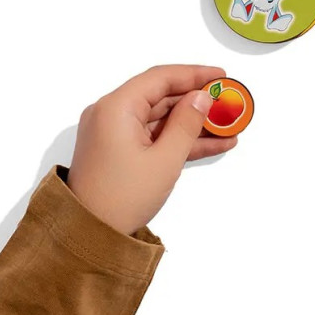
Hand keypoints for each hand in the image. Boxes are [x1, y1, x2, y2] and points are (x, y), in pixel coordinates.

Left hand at [67, 65, 236, 235]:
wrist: (86, 241)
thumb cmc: (121, 198)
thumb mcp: (164, 160)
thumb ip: (187, 123)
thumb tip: (202, 96)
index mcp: (116, 108)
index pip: (160, 78)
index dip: (194, 74)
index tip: (222, 76)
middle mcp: (111, 114)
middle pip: (162, 96)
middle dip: (197, 101)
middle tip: (228, 102)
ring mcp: (114, 133)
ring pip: (162, 118)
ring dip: (193, 123)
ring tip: (228, 126)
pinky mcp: (119, 151)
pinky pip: (155, 136)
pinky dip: (180, 139)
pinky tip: (212, 144)